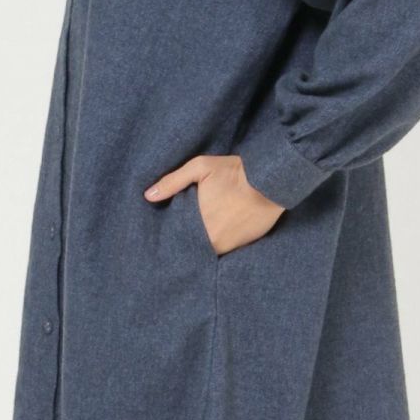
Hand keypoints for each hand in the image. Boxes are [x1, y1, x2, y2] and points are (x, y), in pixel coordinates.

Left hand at [143, 154, 284, 255]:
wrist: (271, 180)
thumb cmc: (234, 172)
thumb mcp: (200, 168)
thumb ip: (172, 182)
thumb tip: (148, 196)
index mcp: (198, 224)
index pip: (177, 239)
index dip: (171, 237)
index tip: (163, 236)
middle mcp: (212, 240)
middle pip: (191, 247)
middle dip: (184, 242)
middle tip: (177, 237)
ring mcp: (229, 246)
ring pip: (207, 251)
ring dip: (201, 245)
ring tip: (197, 235)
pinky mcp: (243, 246)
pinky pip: (224, 250)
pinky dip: (218, 244)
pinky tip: (216, 234)